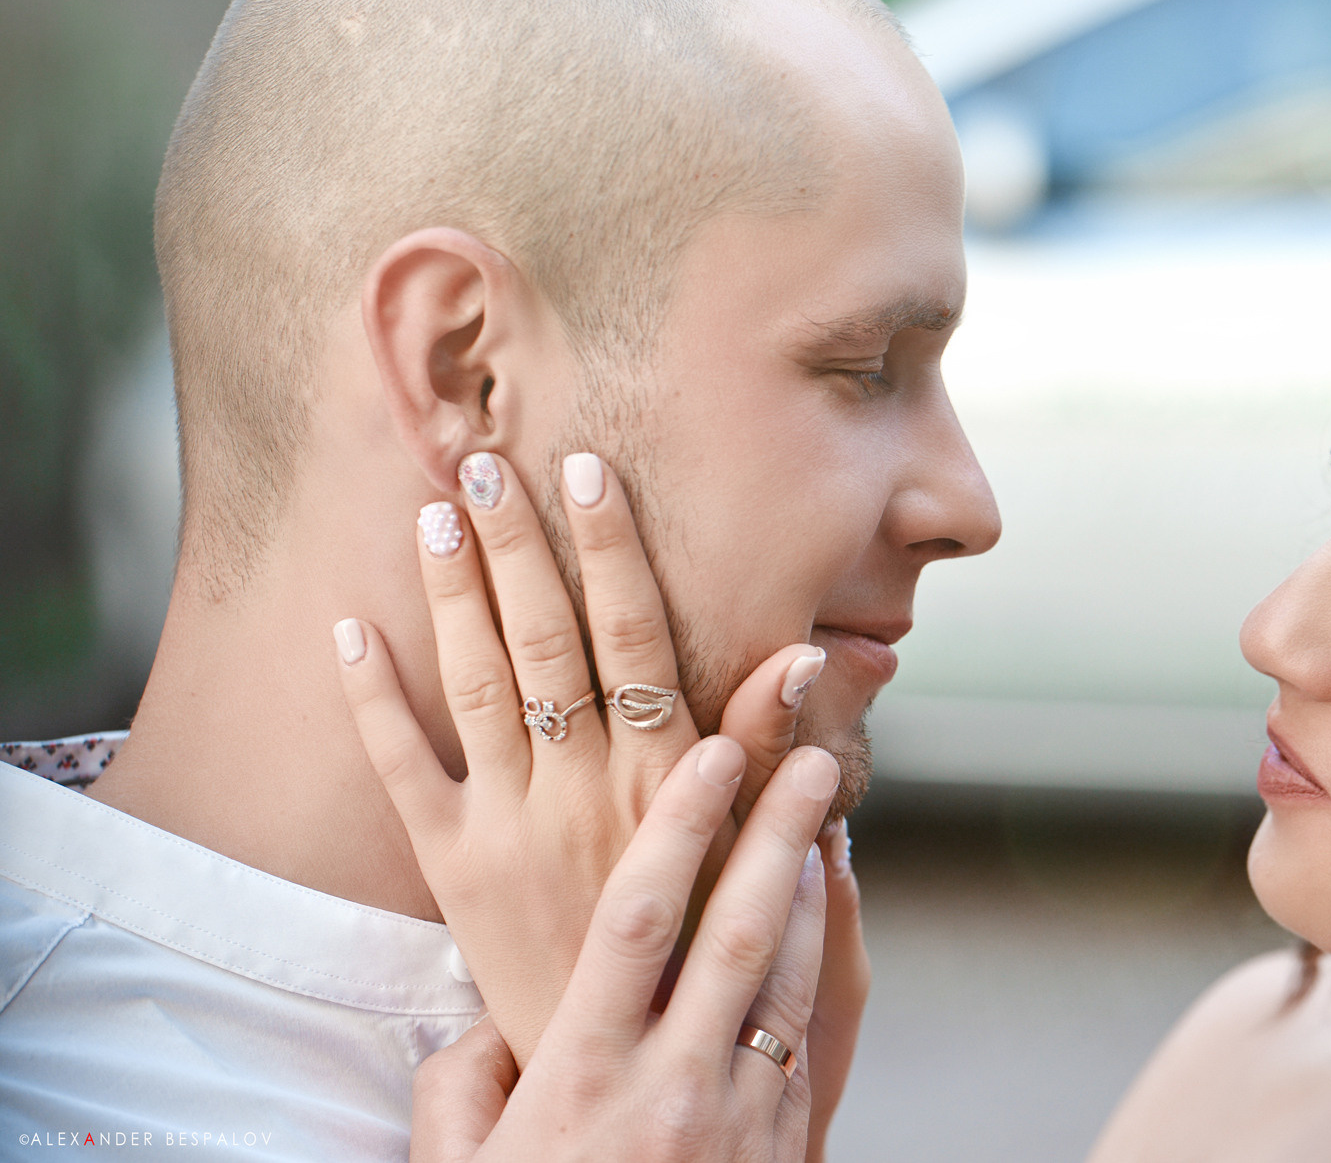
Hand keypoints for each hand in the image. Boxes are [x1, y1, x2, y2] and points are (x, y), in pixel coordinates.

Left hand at [332, 449, 824, 1060]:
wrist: (623, 1043)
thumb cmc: (700, 927)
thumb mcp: (753, 839)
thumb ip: (768, 742)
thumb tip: (807, 652)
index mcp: (663, 771)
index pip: (634, 635)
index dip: (610, 550)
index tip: (587, 473)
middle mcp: (583, 785)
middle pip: (545, 639)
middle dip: (517, 544)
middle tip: (488, 460)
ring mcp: (509, 823)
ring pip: (476, 683)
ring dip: (454, 593)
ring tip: (437, 512)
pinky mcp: (450, 863)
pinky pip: (399, 767)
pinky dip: (371, 696)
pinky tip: (348, 628)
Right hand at [409, 734, 841, 1161]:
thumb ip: (464, 1082)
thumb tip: (493, 1018)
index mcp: (582, 1079)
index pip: (639, 922)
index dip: (678, 828)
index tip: (710, 755)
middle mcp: (669, 1091)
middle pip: (739, 934)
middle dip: (778, 836)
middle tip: (812, 761)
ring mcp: (737, 1126)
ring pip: (790, 986)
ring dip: (811, 900)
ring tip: (823, 827)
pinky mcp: (781, 1155)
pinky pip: (807, 1046)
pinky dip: (819, 977)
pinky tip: (819, 932)